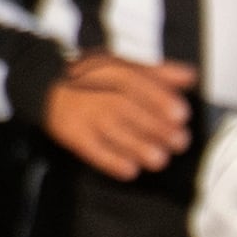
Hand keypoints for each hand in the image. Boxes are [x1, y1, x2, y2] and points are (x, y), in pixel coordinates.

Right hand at [51, 52, 196, 180]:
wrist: (47, 84)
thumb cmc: (94, 78)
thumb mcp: (124, 66)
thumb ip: (159, 72)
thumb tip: (190, 76)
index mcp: (114, 76)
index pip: (138, 85)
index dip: (161, 100)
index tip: (181, 114)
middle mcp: (100, 96)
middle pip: (129, 112)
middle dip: (158, 129)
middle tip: (179, 142)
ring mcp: (86, 116)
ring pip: (113, 133)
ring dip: (139, 148)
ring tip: (159, 159)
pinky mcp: (74, 135)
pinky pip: (92, 151)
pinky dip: (111, 163)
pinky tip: (130, 171)